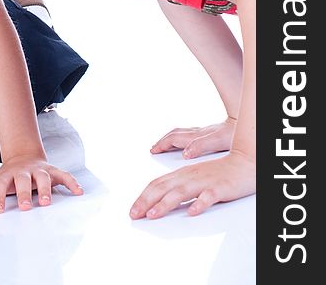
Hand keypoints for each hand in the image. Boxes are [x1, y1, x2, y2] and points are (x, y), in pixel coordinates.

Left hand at [0, 155, 83, 212]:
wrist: (24, 156)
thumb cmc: (7, 176)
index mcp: (7, 176)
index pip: (0, 186)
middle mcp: (23, 173)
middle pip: (23, 181)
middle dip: (24, 193)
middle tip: (25, 207)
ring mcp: (39, 171)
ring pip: (44, 178)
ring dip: (45, 190)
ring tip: (46, 203)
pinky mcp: (53, 172)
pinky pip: (64, 176)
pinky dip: (71, 182)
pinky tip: (78, 192)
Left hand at [129, 150, 254, 218]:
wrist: (244, 163)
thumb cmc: (218, 173)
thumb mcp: (193, 178)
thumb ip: (178, 188)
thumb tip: (159, 201)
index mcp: (181, 174)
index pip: (156, 184)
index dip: (143, 197)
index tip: (133, 210)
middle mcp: (189, 176)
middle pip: (163, 188)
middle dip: (146, 201)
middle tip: (134, 214)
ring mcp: (204, 182)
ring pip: (180, 192)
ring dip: (164, 204)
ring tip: (152, 214)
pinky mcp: (219, 188)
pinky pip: (208, 196)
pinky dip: (199, 203)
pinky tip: (192, 212)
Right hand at [150, 117, 236, 158]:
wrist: (245, 122)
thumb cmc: (234, 133)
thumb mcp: (218, 141)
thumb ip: (200, 146)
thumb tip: (185, 153)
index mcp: (197, 136)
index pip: (174, 139)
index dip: (162, 145)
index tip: (153, 150)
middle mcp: (198, 133)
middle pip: (175, 135)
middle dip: (162, 141)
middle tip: (154, 148)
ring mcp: (203, 132)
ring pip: (180, 133)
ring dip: (169, 138)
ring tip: (163, 144)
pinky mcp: (209, 133)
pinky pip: (188, 134)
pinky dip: (179, 138)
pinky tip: (183, 142)